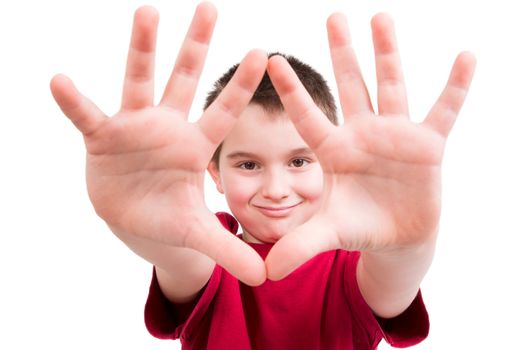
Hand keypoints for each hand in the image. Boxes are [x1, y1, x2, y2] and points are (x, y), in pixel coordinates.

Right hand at [50, 4, 267, 285]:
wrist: (135, 220)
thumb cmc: (170, 219)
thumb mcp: (198, 234)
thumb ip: (230, 250)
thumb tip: (264, 277)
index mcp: (196, 147)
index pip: (224, 111)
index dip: (242, 85)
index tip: (263, 53)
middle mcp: (168, 128)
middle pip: (185, 80)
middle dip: (197, 46)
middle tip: (211, 6)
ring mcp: (135, 128)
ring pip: (139, 82)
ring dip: (142, 49)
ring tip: (148, 11)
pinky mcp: (103, 139)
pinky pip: (87, 116)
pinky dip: (75, 102)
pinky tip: (60, 80)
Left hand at [265, 13, 475, 279]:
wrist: (396, 235)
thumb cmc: (358, 227)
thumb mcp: (329, 233)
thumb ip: (300, 245)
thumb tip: (268, 273)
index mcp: (334, 151)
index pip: (308, 116)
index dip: (291, 91)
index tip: (271, 60)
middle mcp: (362, 134)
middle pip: (351, 87)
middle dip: (342, 53)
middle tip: (333, 16)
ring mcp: (396, 135)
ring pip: (392, 87)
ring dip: (388, 53)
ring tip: (380, 17)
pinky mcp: (428, 145)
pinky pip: (444, 110)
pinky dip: (455, 86)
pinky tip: (466, 56)